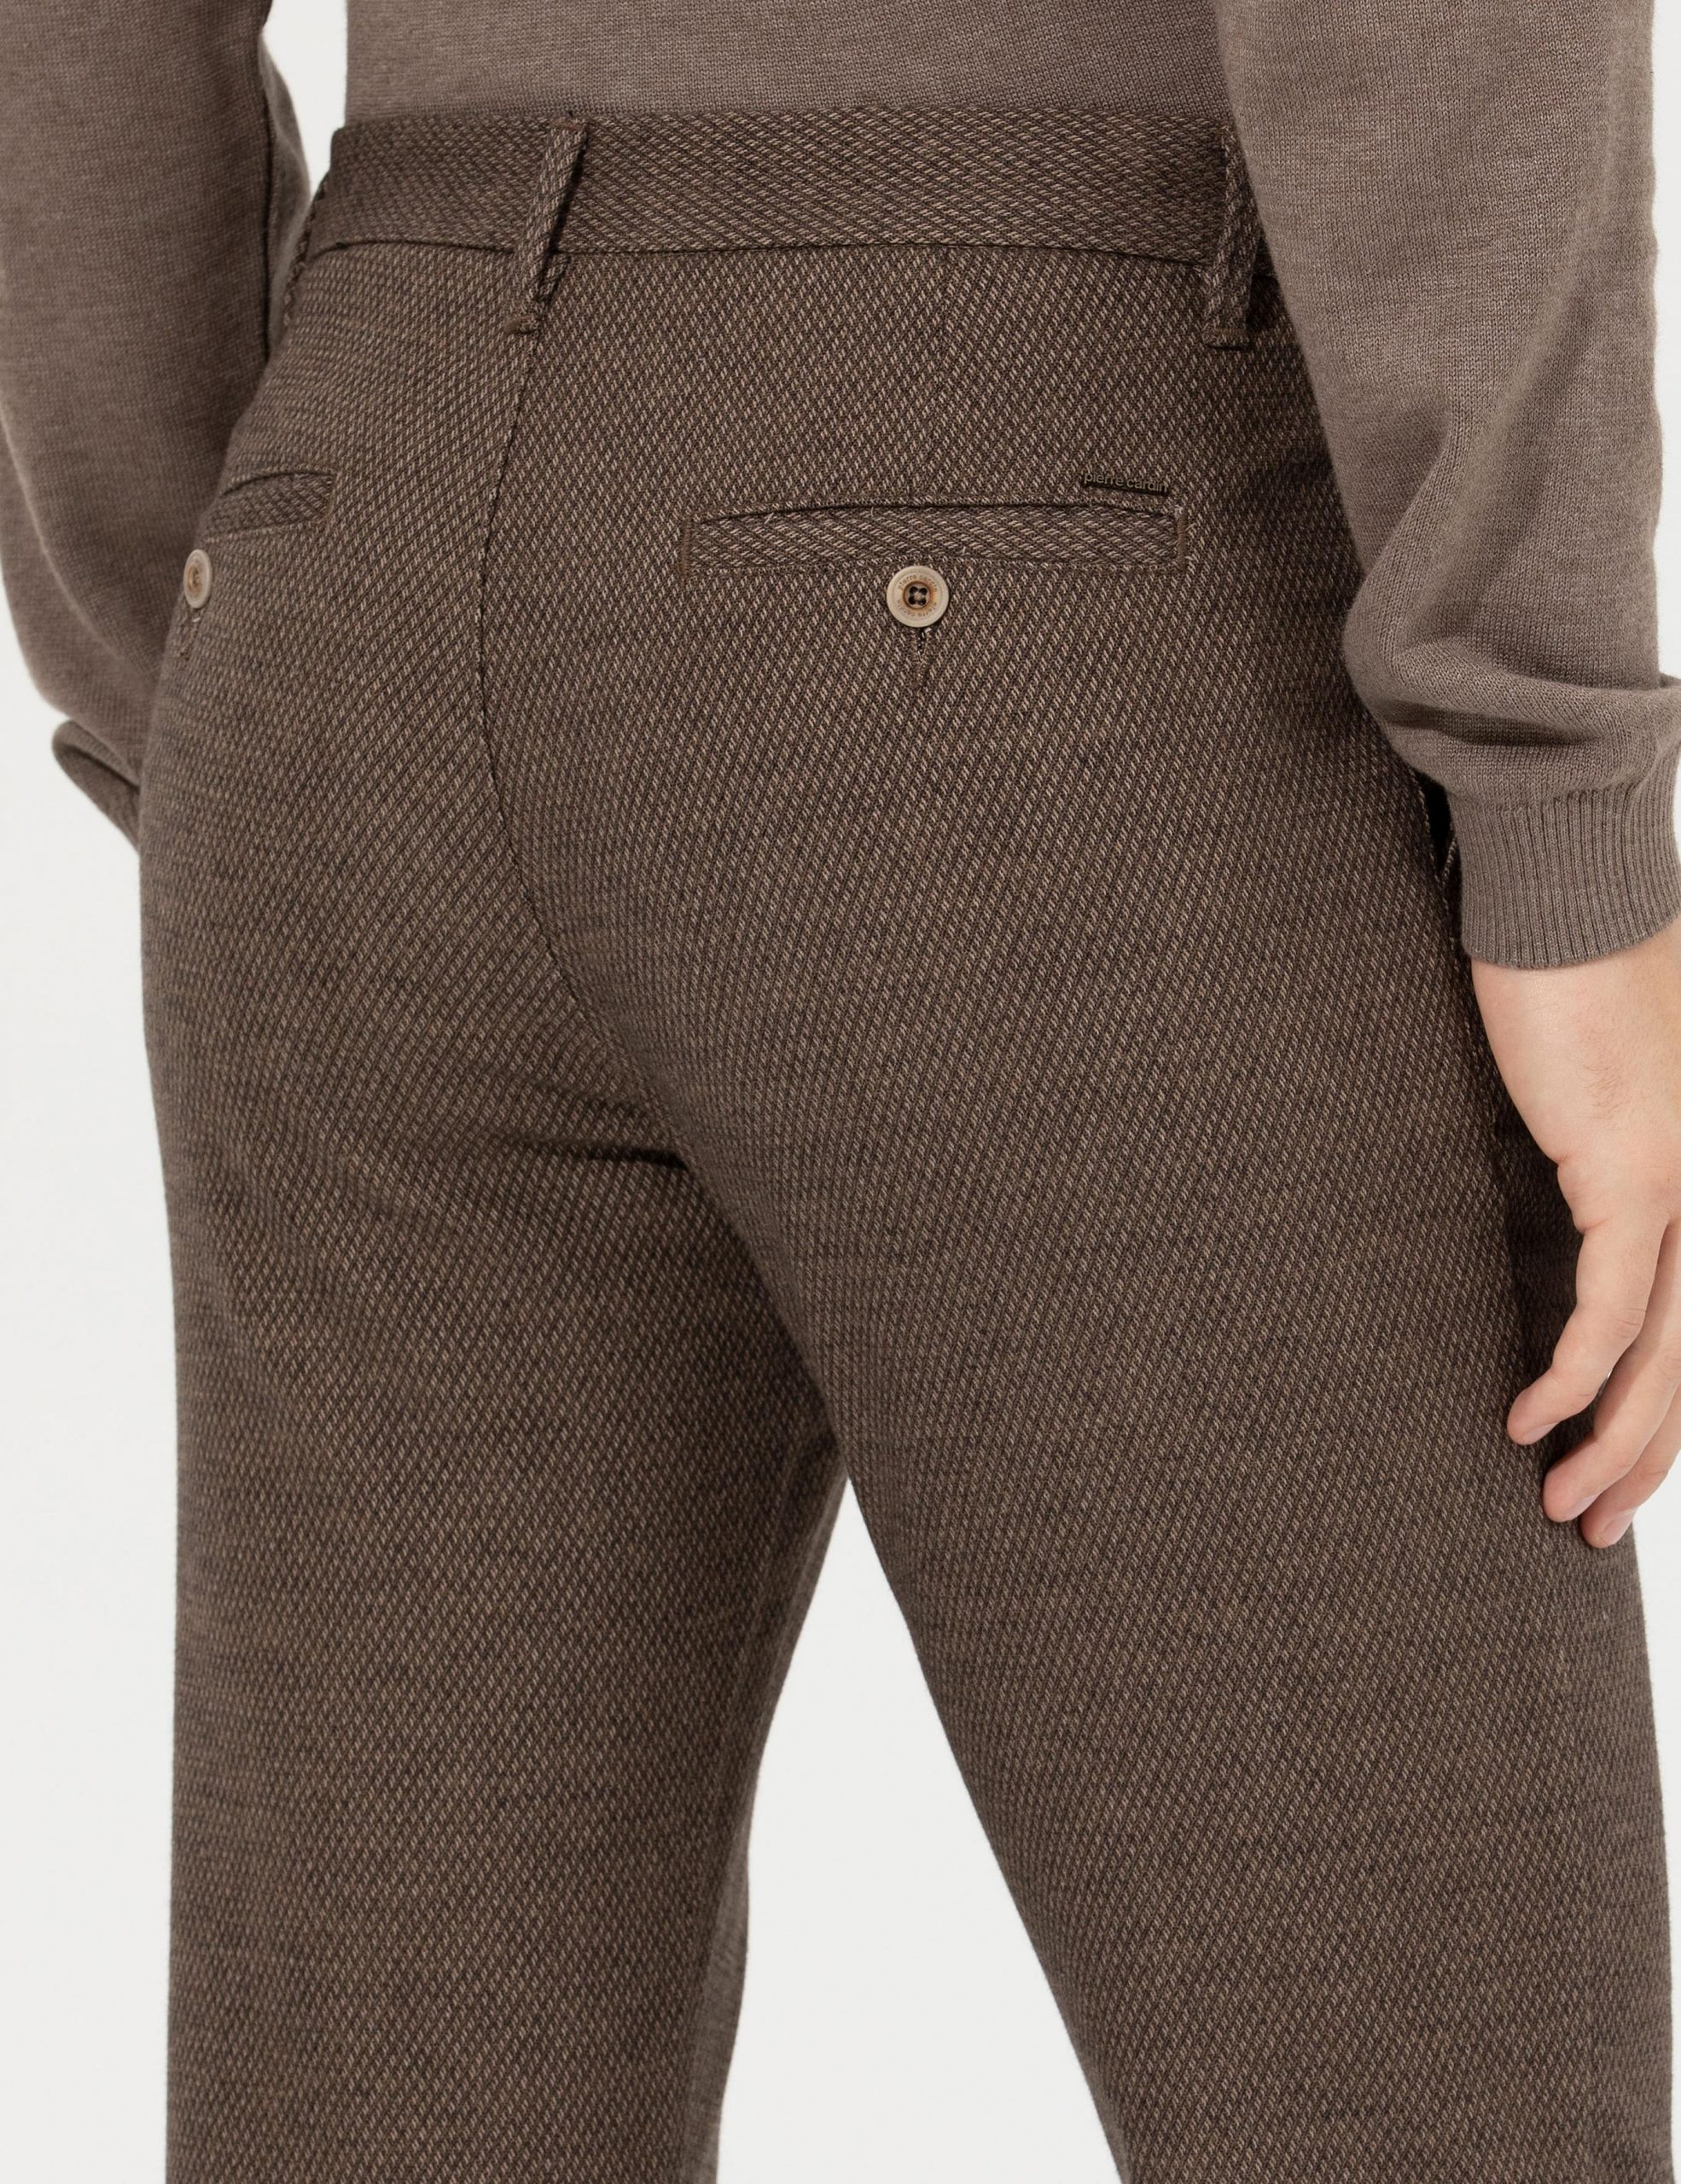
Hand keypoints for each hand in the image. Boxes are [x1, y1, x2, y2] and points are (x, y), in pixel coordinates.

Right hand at [1472, 920, 1680, 1545]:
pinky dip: (1576, 1374)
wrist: (1567, 888)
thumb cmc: (1575, 968)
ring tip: (1563, 1505)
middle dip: (1649, 1459)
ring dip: (1615, 1442)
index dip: (1669, 1414)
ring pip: (1669, 1353)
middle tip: (1591, 1523)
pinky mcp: (1633, 1170)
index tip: (1621, 1471)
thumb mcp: (1605, 1080)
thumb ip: (1607, 1149)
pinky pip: (1610, 1304)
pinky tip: (1531, 1418)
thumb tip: (1574, 1197)